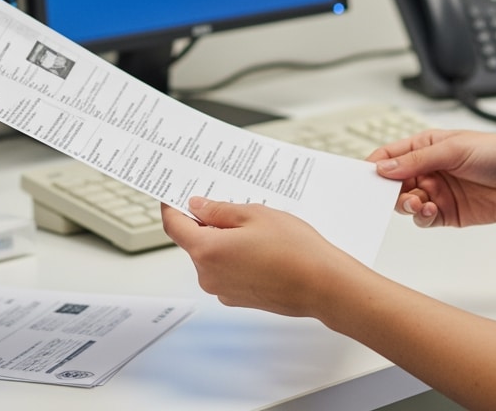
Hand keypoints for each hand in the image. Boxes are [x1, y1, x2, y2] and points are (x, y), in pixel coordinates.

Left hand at [162, 198, 367, 317]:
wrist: (324, 286)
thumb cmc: (295, 251)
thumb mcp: (254, 215)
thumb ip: (219, 210)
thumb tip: (197, 206)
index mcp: (207, 251)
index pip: (174, 226)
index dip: (171, 207)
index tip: (173, 195)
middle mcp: (208, 275)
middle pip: (194, 241)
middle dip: (206, 222)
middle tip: (229, 204)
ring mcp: (223, 290)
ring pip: (212, 256)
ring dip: (223, 240)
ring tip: (255, 228)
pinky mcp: (238, 299)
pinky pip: (226, 271)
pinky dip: (235, 257)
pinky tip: (261, 248)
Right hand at [368, 129, 495, 228]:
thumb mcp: (453, 149)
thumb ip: (416, 160)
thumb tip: (384, 168)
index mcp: (424, 147)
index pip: (389, 156)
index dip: (375, 166)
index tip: (364, 177)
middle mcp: (427, 170)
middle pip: (392, 183)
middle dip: (388, 190)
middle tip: (391, 194)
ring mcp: (436, 192)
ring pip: (404, 203)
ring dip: (404, 204)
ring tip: (417, 202)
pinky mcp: (446, 213)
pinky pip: (422, 219)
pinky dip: (419, 217)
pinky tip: (428, 210)